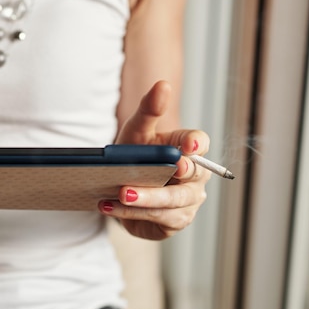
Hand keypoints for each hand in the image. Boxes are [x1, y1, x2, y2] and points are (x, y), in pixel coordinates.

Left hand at [99, 81, 210, 239]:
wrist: (122, 184)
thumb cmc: (136, 152)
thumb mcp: (137, 130)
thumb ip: (149, 110)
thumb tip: (163, 85)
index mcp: (189, 149)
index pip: (199, 144)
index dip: (196, 145)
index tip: (187, 149)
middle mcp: (195, 177)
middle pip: (191, 178)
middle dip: (175, 177)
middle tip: (167, 171)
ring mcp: (187, 202)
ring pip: (172, 204)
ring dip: (146, 199)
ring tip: (121, 194)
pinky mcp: (172, 222)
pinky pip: (157, 220)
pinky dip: (131, 214)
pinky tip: (109, 206)